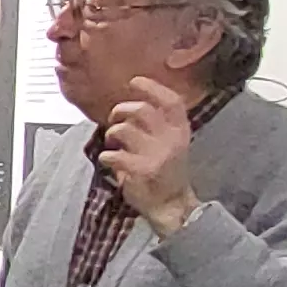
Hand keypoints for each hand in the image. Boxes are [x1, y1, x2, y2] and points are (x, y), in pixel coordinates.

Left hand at [99, 78, 201, 230]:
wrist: (171, 205)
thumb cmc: (164, 172)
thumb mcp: (168, 143)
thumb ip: (155, 125)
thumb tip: (129, 105)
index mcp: (180, 130)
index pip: (171, 101)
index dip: (152, 88)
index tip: (135, 82)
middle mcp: (172, 139)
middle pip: (141, 110)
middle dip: (120, 110)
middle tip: (114, 119)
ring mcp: (158, 154)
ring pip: (124, 129)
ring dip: (111, 134)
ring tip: (113, 143)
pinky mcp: (143, 170)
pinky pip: (114, 155)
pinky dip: (106, 157)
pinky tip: (109, 161)